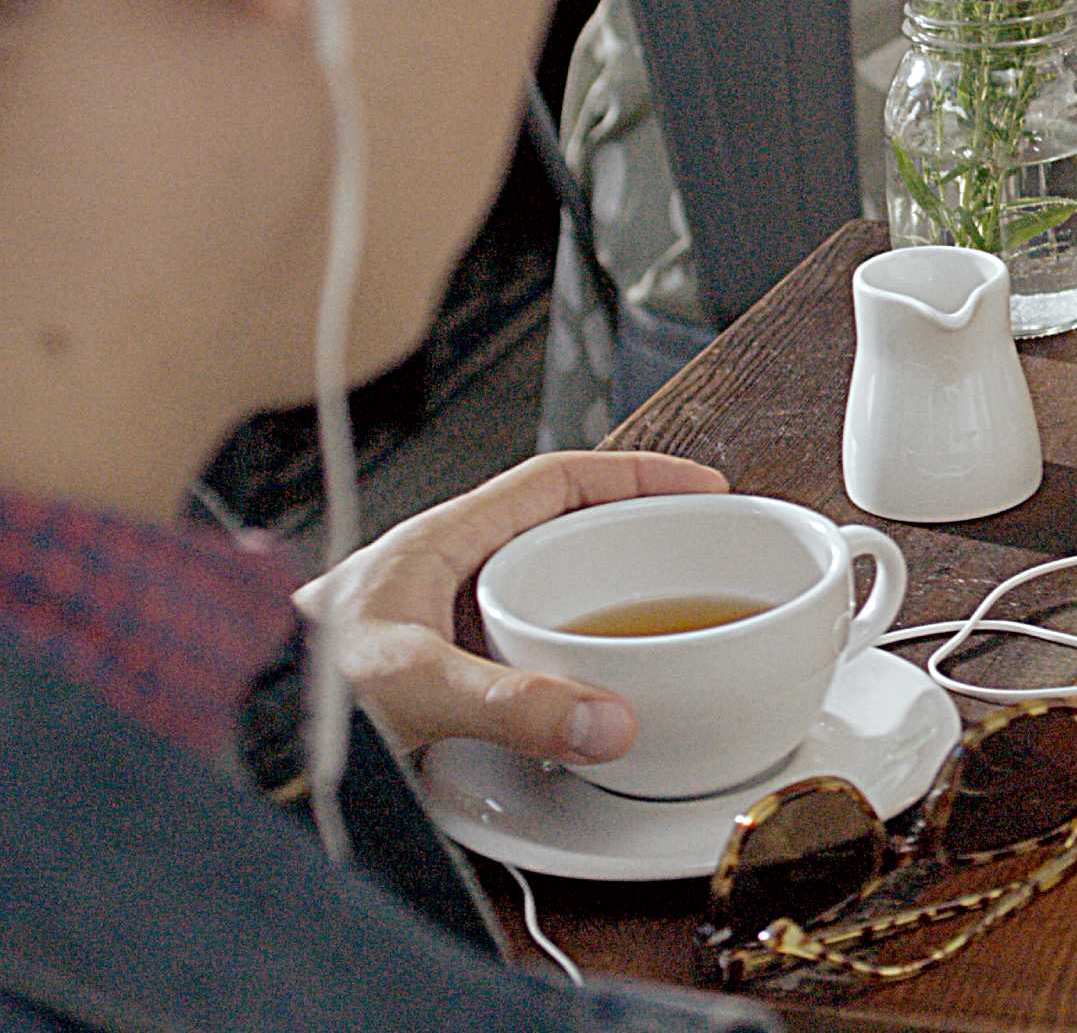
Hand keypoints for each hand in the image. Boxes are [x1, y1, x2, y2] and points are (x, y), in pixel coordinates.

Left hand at [293, 452, 728, 762]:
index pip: (559, 480)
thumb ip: (511, 703)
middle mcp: (447, 576)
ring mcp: (445, 624)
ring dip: (609, 602)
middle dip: (639, 536)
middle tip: (704, 555)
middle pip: (564, 531)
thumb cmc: (293, 695)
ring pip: (547, 590)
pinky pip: (528, 646)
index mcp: (442, 543)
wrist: (232, 742)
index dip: (638, 474)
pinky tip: (595, 696)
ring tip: (669, 624)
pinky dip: (576, 659)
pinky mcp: (442, 676)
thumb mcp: (411, 687)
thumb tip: (613, 720)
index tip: (702, 487)